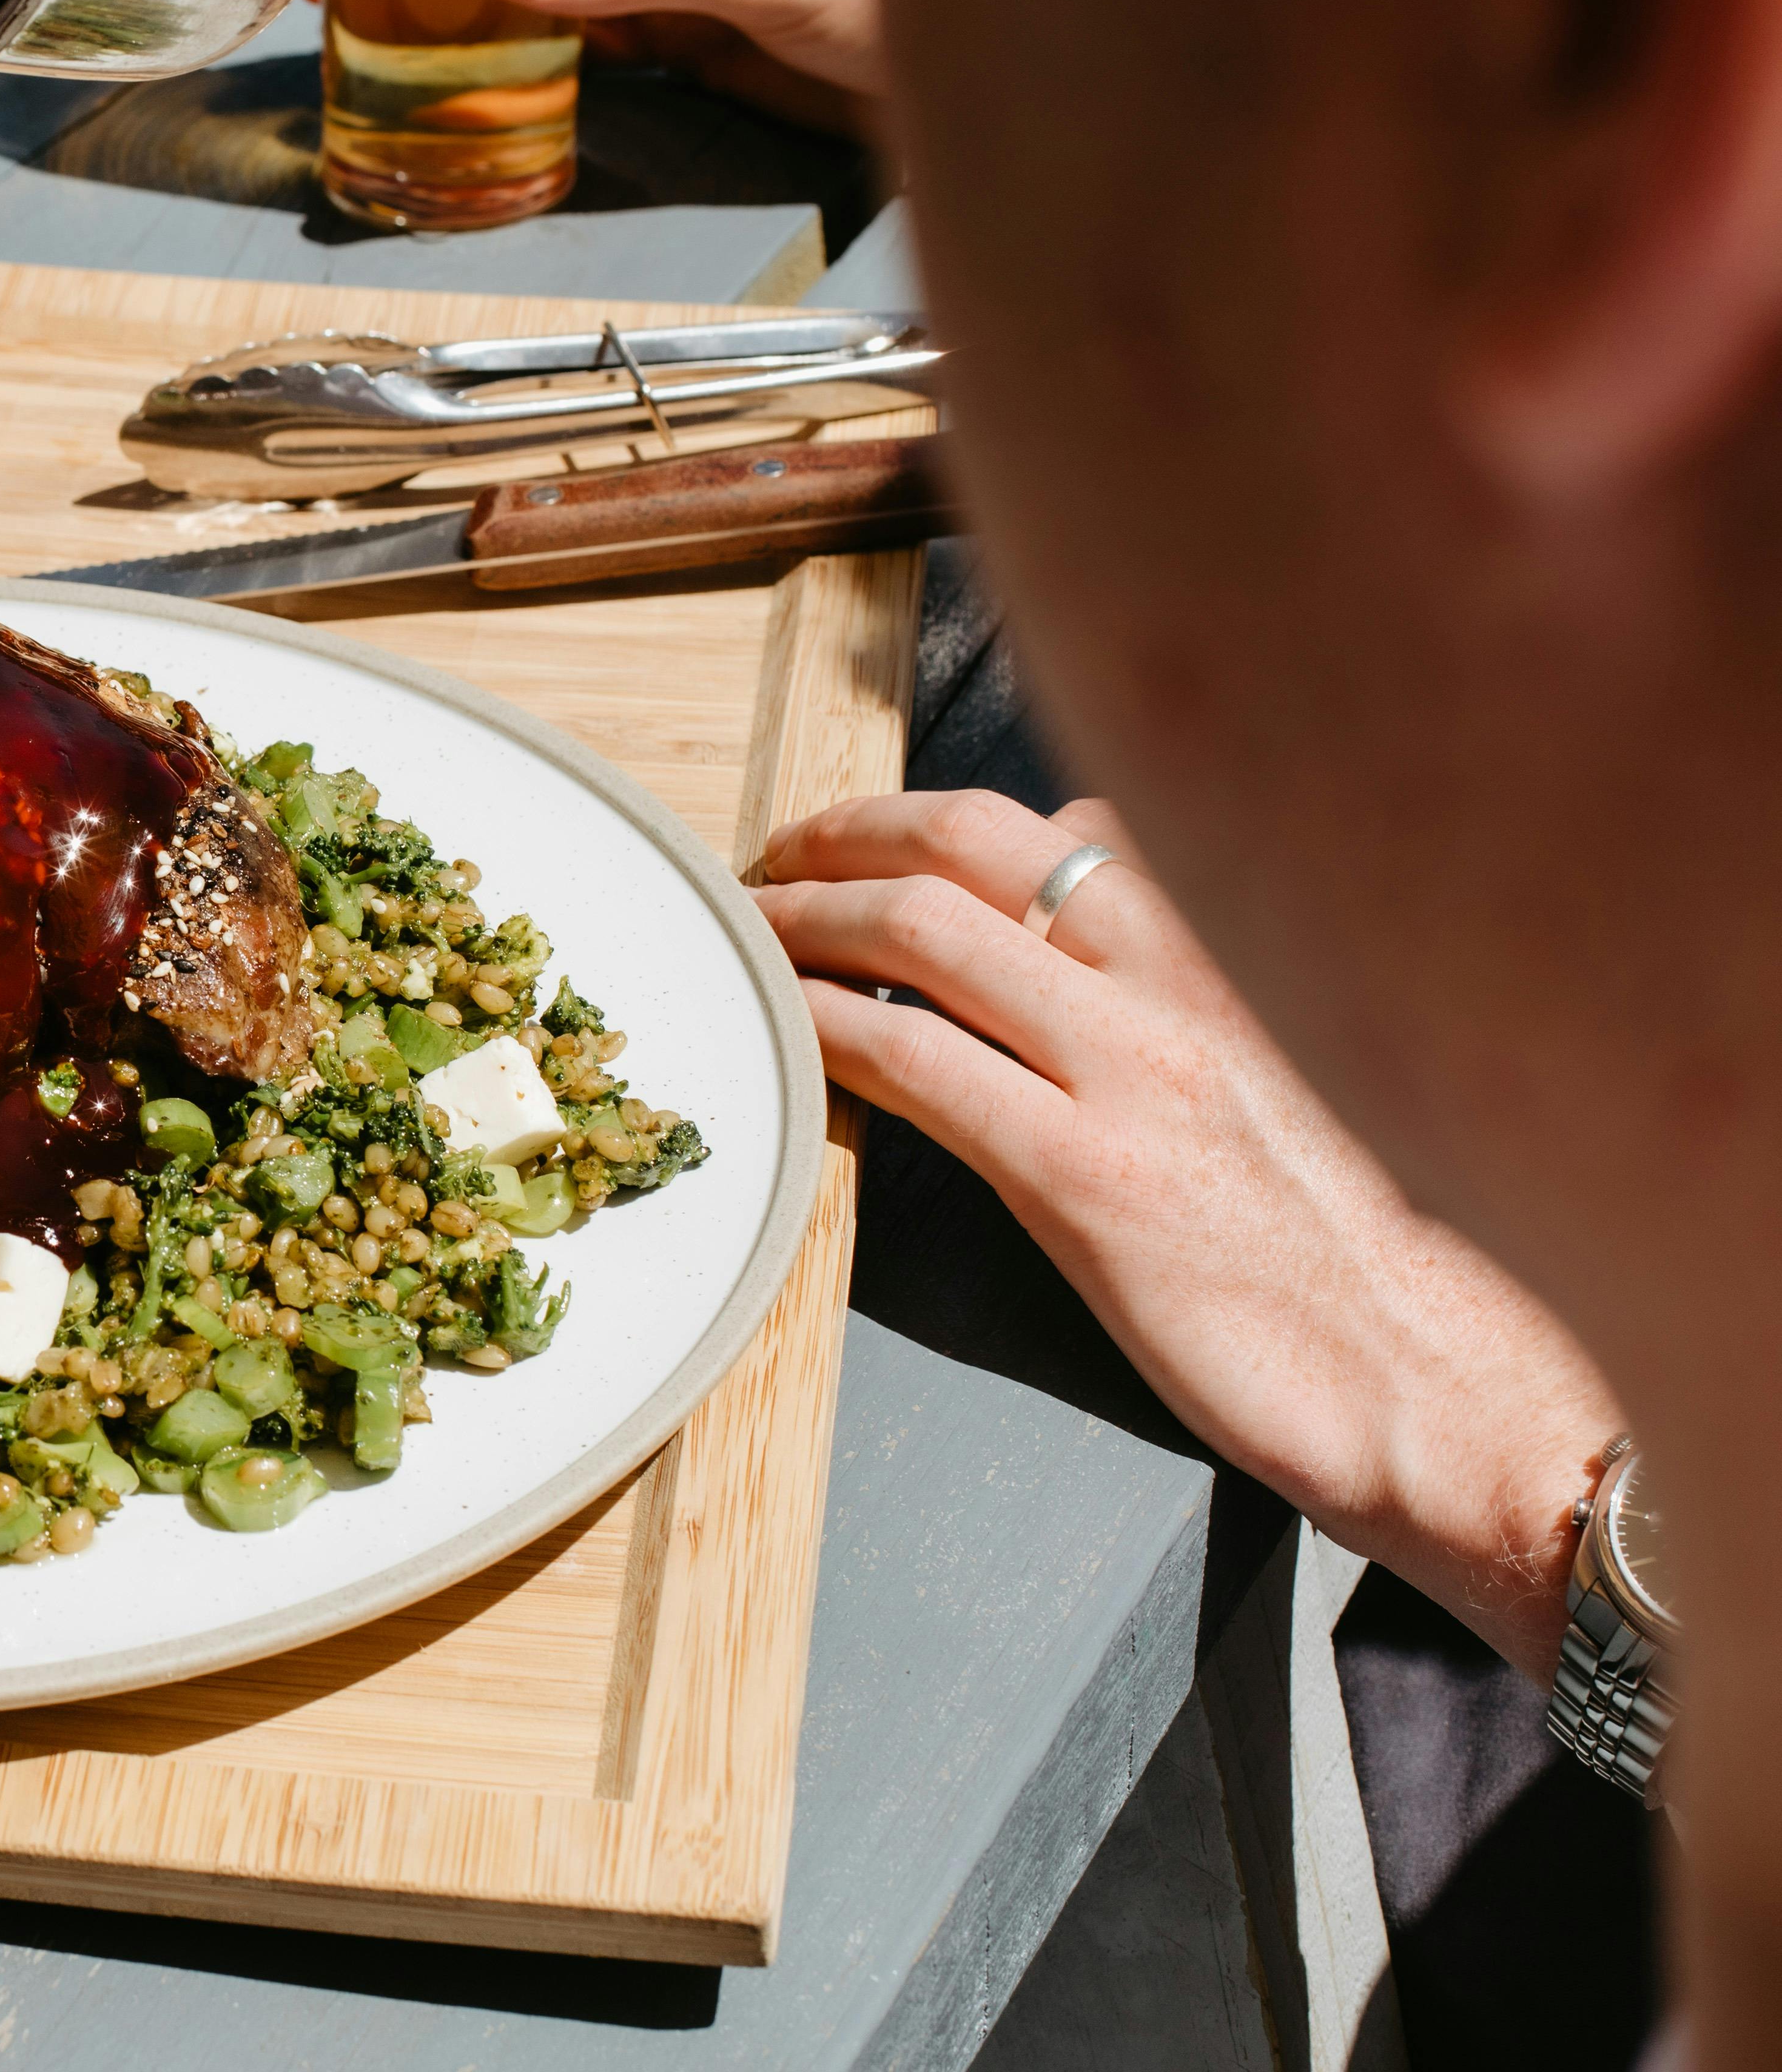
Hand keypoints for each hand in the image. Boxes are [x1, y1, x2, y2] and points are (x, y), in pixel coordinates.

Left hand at [752, 790, 1616, 1676]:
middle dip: (848, 831)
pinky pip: (910, 1059)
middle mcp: (1187, 981)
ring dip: (810, 916)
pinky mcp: (1083, 1178)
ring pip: (922, 929)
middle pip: (972, 840)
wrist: (1460, 1393)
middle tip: (780, 861)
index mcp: (1244, 953)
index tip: (883, 841)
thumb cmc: (1384, 1255)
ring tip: (756, 937)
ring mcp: (1132, 1073)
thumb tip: (1109, 919)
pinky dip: (824, 1026)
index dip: (949, 824)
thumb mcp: (1313, 1074)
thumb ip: (1208, 990)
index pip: (1072, 827)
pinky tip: (786, 1034)